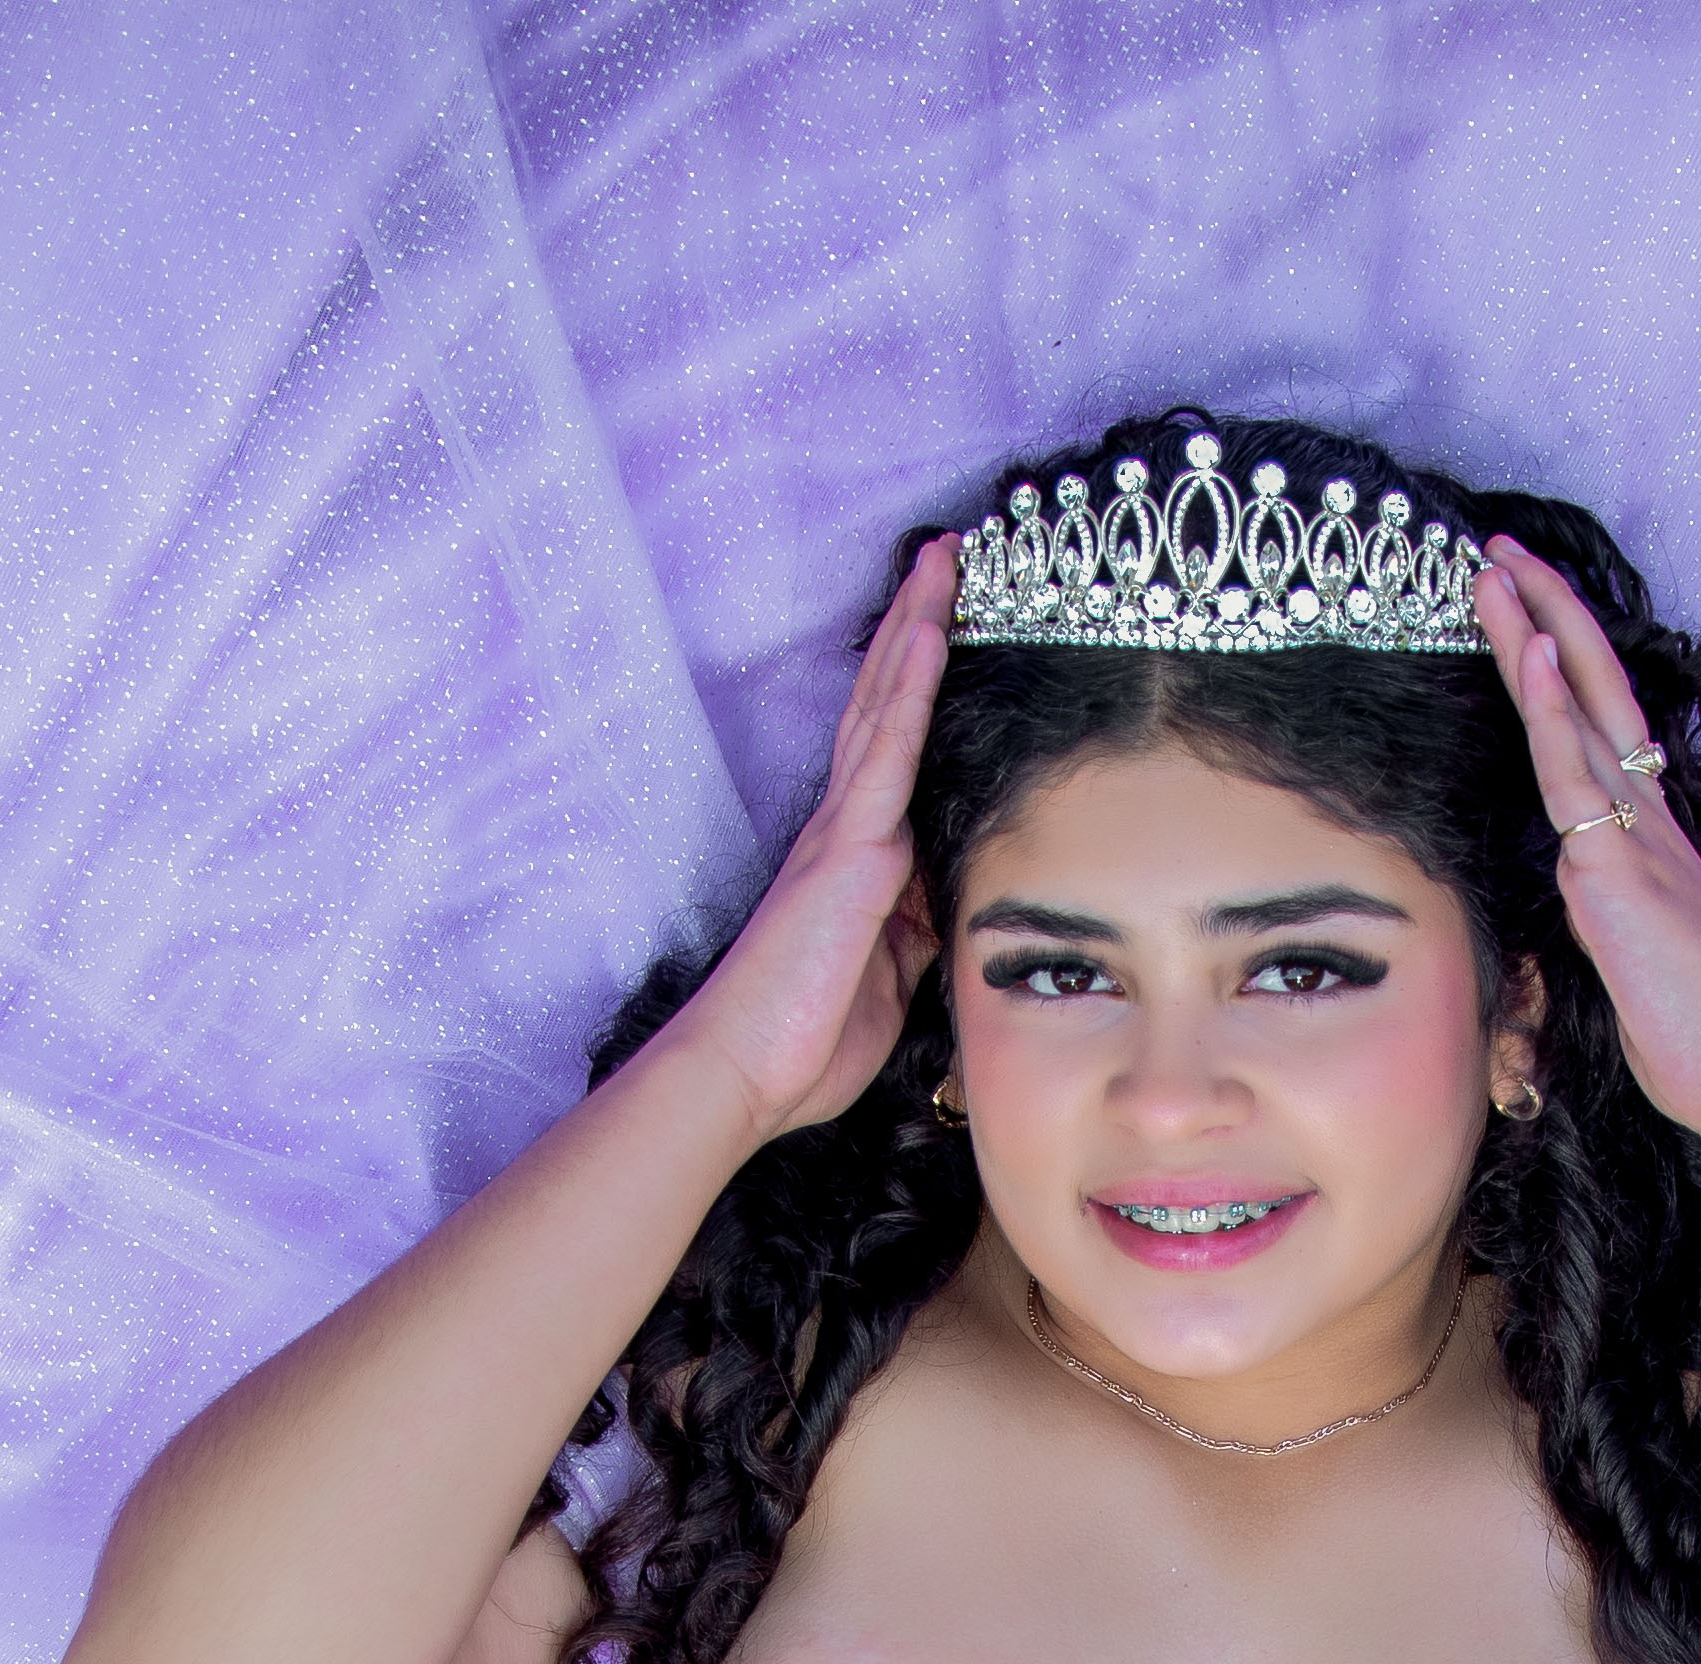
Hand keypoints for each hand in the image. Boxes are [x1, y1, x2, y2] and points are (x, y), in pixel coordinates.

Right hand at [639, 534, 956, 1143]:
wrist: (750, 1070)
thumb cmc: (808, 1038)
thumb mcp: (891, 980)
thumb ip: (919, 931)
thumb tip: (951, 901)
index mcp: (857, 857)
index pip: (896, 749)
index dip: (916, 684)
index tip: (946, 622)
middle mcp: (848, 827)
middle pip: (887, 705)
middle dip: (917, 628)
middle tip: (948, 556)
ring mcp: (846, 830)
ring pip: (887, 706)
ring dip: (916, 628)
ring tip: (946, 559)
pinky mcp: (848, 847)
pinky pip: (887, 751)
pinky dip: (909, 687)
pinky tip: (929, 632)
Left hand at [1478, 536, 1700, 1144]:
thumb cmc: (1699, 1038)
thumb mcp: (1628, 972)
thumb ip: (1598, 926)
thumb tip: (1570, 910)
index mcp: (1650, 842)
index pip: (1601, 729)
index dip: (1564, 666)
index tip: (1526, 612)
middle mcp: (1647, 822)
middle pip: (1594, 691)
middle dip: (1547, 616)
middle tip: (1502, 553)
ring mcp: (1636, 839)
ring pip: (1580, 714)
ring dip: (1535, 637)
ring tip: (1495, 573)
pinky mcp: (1619, 871)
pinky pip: (1577, 777)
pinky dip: (1554, 712)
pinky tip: (1534, 657)